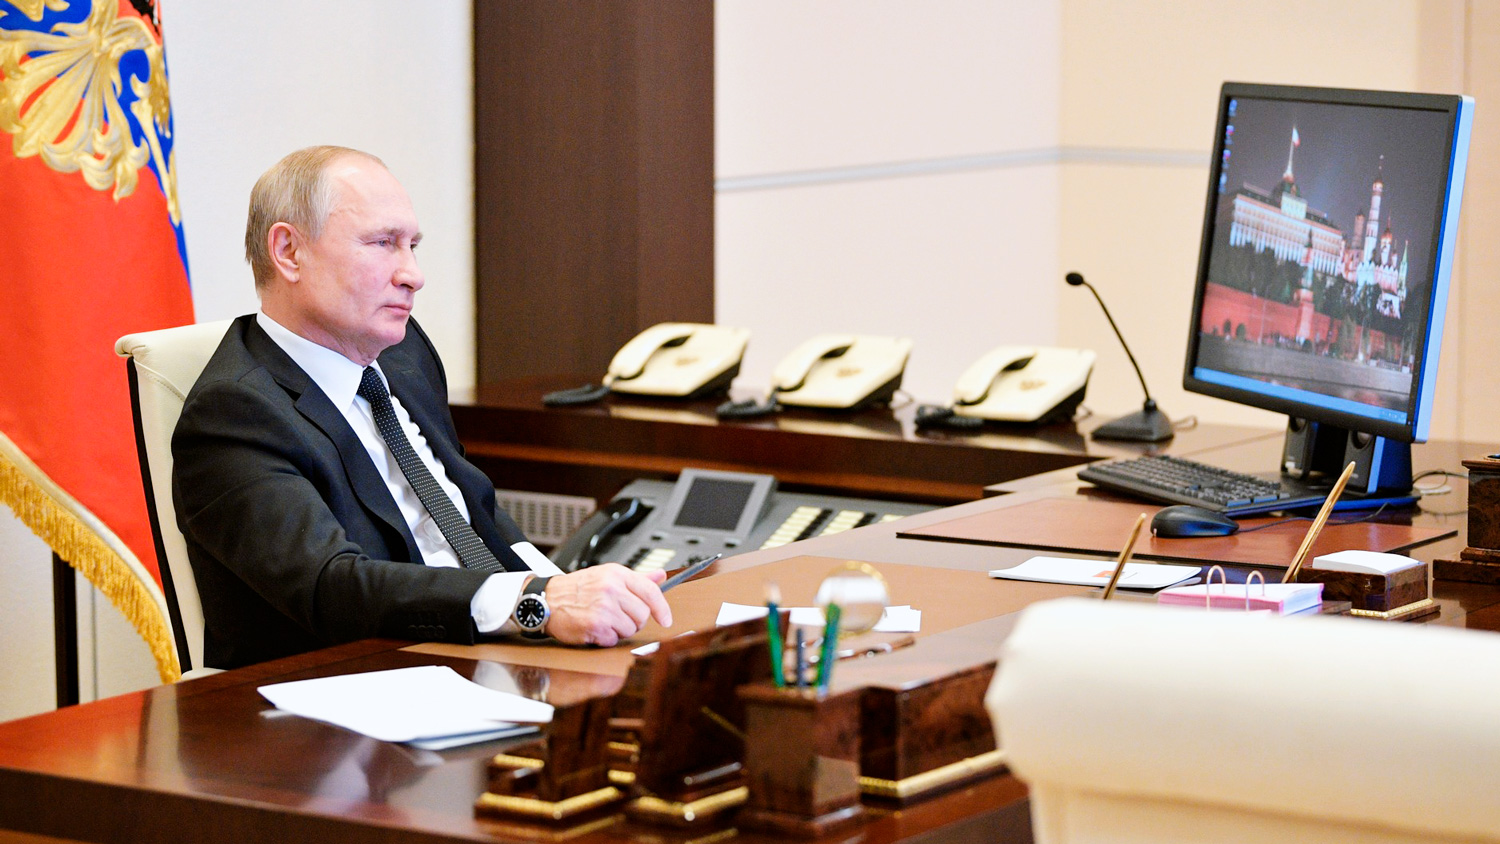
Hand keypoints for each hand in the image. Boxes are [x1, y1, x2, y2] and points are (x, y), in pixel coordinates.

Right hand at [543, 564, 672, 646]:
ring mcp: (604, 608)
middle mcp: (611, 589)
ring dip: (620, 630)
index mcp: (617, 574)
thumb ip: (636, 578)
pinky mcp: (596, 625)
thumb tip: (661, 576)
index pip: (650, 592)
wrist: (547, 599)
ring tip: (605, 621)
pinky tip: (596, 628)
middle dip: (634, 621)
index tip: (667, 619)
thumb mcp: (607, 575)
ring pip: (631, 629)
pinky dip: (607, 638)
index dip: (662, 608)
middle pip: (643, 614)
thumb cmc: (577, 589)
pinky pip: (615, 639)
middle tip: (619, 617)